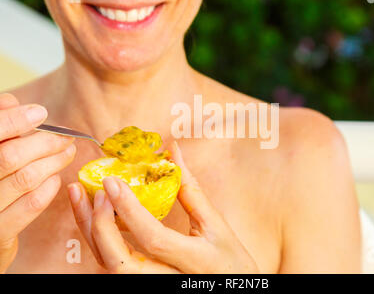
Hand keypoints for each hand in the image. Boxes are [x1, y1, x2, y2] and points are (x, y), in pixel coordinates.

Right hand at [0, 93, 75, 272]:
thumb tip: (13, 103)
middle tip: (65, 137)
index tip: (40, 112)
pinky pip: (31, 204)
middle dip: (44, 142)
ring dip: (53, 161)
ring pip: (25, 178)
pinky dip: (48, 187)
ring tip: (68, 152)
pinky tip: (56, 176)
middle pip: (11, 156)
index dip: (15, 120)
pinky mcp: (0, 232)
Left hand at [68, 141, 258, 273]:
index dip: (129, 210)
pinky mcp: (143, 283)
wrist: (232, 287)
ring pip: (108, 266)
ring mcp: (152, 284)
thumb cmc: (229, 259)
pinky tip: (95, 216)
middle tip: (93, 190)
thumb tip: (173, 154)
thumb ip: (191, 190)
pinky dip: (99, 239)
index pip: (152, 238)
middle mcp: (167, 279)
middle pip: (118, 263)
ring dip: (90, 231)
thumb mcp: (216, 225)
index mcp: (193, 260)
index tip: (112, 181)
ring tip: (81, 197)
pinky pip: (112, 264)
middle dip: (99, 226)